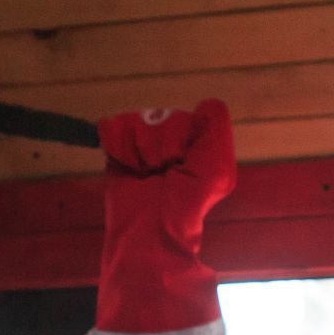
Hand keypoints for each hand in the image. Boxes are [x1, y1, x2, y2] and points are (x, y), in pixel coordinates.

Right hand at [98, 100, 236, 238]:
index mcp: (194, 149)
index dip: (184, 134)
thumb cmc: (187, 204)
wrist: (150, 230)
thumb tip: (205, 103)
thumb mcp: (217, 168)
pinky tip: (132, 167)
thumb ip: (216, 130)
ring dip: (143, 148)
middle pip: (161, 117)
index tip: (185, 160)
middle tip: (165, 170)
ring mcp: (142, 149)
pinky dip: (122, 145)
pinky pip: (116, 129)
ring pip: (140, 122)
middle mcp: (168, 146)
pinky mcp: (117, 155)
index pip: (187, 118)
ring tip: (147, 172)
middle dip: (163, 143)